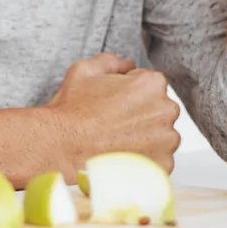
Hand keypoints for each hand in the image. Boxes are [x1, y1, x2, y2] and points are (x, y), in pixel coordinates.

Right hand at [44, 53, 180, 173]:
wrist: (60, 149)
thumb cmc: (72, 112)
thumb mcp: (85, 71)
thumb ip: (112, 61)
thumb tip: (127, 64)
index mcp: (152, 84)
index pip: (150, 84)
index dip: (129, 93)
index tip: (114, 104)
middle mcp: (165, 111)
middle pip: (158, 110)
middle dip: (141, 115)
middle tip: (113, 123)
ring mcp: (166, 141)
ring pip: (161, 136)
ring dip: (145, 138)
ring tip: (116, 142)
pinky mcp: (162, 166)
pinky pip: (158, 160)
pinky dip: (144, 160)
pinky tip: (121, 157)